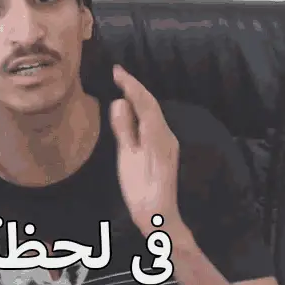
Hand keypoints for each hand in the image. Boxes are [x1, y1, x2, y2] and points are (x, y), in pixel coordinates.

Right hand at [109, 65, 181, 233]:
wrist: (159, 214)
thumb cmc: (140, 189)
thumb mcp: (127, 158)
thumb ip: (124, 129)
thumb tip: (119, 102)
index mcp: (157, 134)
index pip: (144, 101)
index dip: (130, 84)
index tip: (116, 70)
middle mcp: (167, 133)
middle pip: (151, 103)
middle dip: (134, 86)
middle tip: (117, 72)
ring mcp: (168, 141)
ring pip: (153, 111)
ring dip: (138, 96)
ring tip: (122, 84)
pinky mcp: (166, 148)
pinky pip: (153, 120)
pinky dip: (141, 108)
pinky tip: (132, 109)